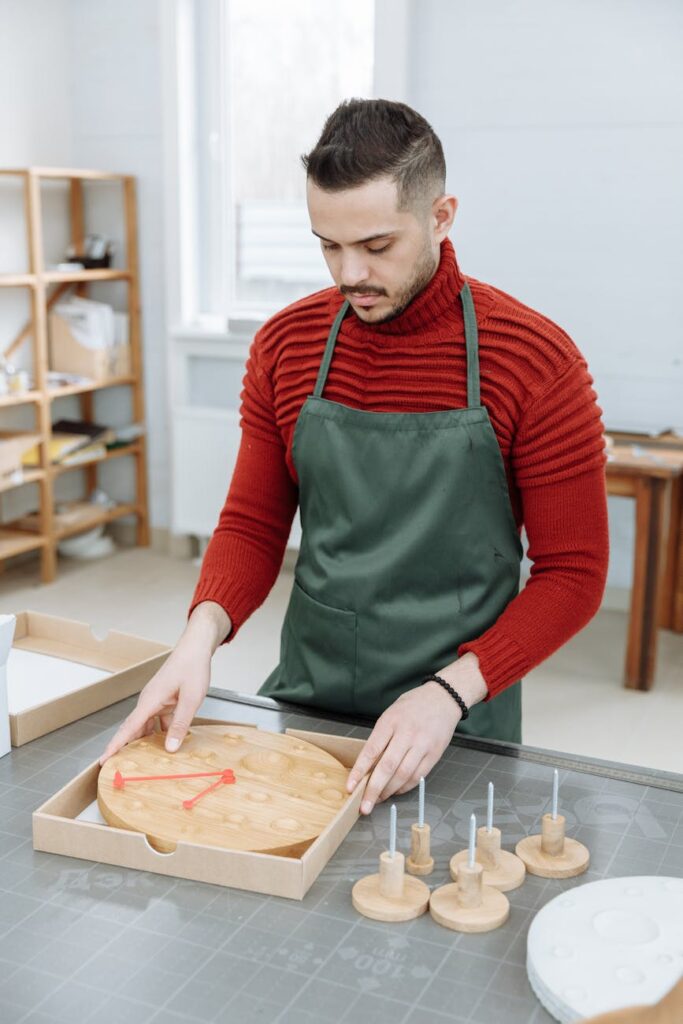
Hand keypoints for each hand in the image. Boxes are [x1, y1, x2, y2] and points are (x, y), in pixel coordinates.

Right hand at [99, 602, 229, 763]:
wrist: (195, 649)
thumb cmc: (192, 668)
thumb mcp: (191, 700)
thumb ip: (180, 724)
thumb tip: (169, 748)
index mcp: (150, 701)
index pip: (128, 728)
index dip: (115, 746)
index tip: (103, 760)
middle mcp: (148, 702)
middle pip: (133, 730)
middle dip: (125, 749)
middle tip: (120, 770)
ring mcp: (155, 701)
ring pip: (145, 727)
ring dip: (144, 743)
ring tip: (142, 764)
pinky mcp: (163, 701)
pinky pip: (156, 721)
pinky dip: (158, 734)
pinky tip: (166, 745)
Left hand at [346, 654, 486, 813]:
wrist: (443, 698)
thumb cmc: (413, 705)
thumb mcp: (391, 714)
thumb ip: (381, 737)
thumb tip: (368, 765)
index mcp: (390, 721)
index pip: (371, 750)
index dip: (359, 771)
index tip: (350, 786)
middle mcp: (406, 733)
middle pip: (387, 767)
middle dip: (374, 790)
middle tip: (364, 806)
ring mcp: (422, 744)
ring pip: (403, 775)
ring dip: (389, 791)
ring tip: (378, 799)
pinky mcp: (434, 754)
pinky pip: (418, 776)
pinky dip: (405, 787)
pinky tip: (396, 791)